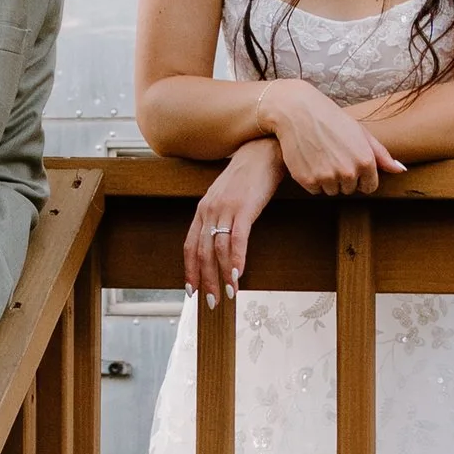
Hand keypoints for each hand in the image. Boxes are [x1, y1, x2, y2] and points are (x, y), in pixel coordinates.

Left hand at [184, 139, 284, 303]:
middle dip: (205, 281)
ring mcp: (225, 209)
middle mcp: (209, 210)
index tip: (192, 291)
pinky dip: (236, 259)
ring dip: (223, 275)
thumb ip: (221, 217)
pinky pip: (237, 239)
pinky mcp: (244, 208)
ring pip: (218, 249)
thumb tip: (221, 242)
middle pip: (202, 253)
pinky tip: (239, 274)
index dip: (190, 270)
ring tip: (229, 294)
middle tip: (211, 302)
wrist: (264, 151)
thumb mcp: (227, 198)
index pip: (190, 246)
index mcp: (203, 209)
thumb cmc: (249, 176)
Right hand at [263, 82, 404, 196]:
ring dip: (327, 180)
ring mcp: (327, 177)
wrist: (298, 111)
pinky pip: (315, 190)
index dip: (361, 177)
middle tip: (333, 155)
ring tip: (321, 157)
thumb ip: (382, 155)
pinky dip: (312, 180)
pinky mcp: (308, 180)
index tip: (350, 163)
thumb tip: (400, 170)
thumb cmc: (331, 119)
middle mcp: (348, 172)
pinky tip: (310, 161)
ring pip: (332, 191)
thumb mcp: (360, 132)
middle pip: (349, 190)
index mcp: (365, 161)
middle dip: (343, 177)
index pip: (369, 187)